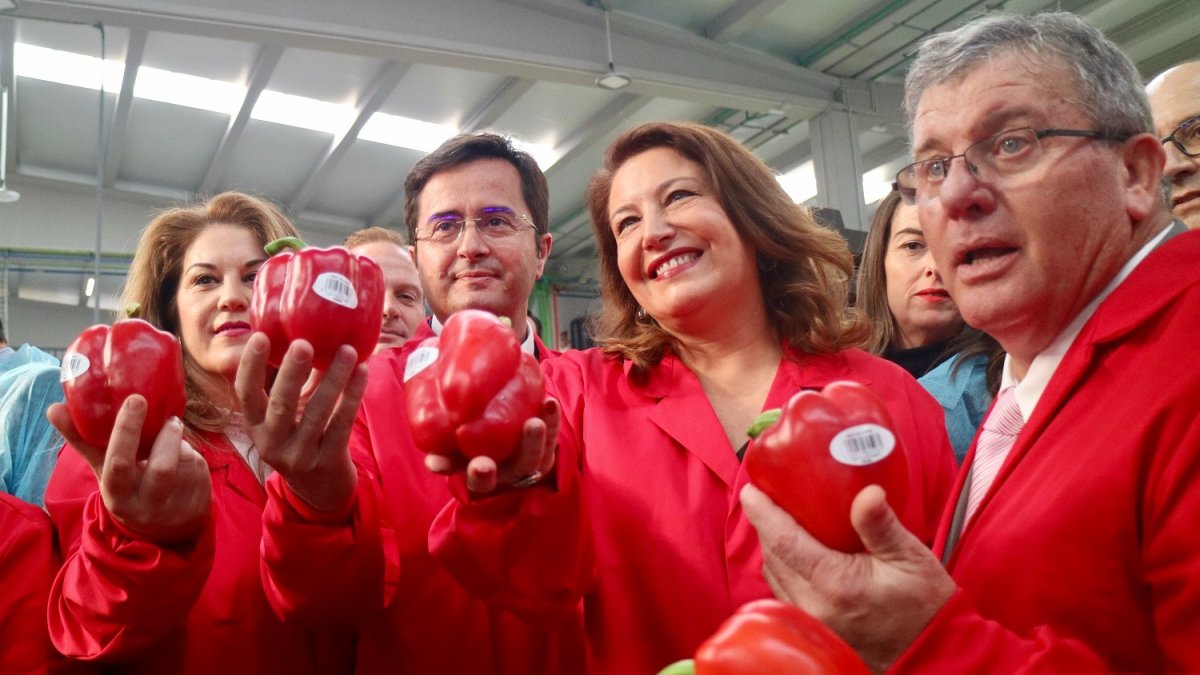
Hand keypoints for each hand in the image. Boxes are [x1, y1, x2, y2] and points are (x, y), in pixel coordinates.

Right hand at [47, 396, 211, 543]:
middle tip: (171, 419)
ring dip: (181, 444)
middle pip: (162, 467)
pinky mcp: (200, 501)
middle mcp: (146, 505)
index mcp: (117, 495)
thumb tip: (54, 409)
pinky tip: (184, 460)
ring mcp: (177, 505)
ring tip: (172, 443)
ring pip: (185, 461)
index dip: (127, 430)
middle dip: (167, 437)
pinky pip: (200, 466)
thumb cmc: (128, 488)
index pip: (119, 462)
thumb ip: (82, 440)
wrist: (163, 530)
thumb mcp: (104, 471)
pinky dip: (193, 455)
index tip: (136, 399)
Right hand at [235, 332, 366, 511]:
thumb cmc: (301, 435)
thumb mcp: (286, 414)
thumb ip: (289, 380)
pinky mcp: (328, 460)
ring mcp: (300, 454)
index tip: (260, 336)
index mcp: (254, 425)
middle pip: (280, 404)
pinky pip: (342, 423)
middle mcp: (272, 442)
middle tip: (304, 343)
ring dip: (334, 378)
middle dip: (292, 373)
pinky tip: (362, 372)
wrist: (319, 490)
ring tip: (348, 350)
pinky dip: (352, 396)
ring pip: (317, 412)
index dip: (250, 365)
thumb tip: (298, 328)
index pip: (245, 393)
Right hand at [425, 397, 559, 493]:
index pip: (453, 475)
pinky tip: (548, 403)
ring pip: (528, 462)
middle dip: (485, 475)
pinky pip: (552, 439)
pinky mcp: (545, 450)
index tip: (436, 462)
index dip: (447, 470)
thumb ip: (445, 405)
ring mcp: (524, 464)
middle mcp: (499, 473)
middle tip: (481, 465)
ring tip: (533, 423)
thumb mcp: (460, 421)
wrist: (514, 430)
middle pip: (492, 480)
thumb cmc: (478, 425)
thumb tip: (422, 359)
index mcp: (473, 471)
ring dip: (530, 444)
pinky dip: (551, 422)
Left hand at [740, 483, 954, 672]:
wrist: (932, 653)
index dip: (763, 513)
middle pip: (773, 557)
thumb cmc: (925, 605)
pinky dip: (783, 568)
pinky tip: (795, 553)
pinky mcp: (815, 629)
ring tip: (778, 520)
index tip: (751, 490)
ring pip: (775, 577)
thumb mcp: (911, 558)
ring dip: (773, 548)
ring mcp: (812, 621)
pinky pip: (785, 593)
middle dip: (765, 525)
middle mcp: (814, 605)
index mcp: (835, 584)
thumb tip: (867, 491)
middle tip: (766, 496)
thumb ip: (881, 525)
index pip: (784, 542)